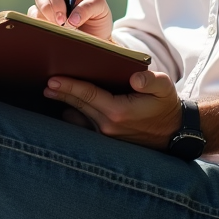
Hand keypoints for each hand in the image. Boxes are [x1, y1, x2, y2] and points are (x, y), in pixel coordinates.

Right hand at [29, 0, 113, 39]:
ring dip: (44, 21)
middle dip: (48, 9)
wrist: (97, 42)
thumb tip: (72, 18)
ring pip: (34, 11)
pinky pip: (33, 25)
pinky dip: (40, 29)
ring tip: (59, 31)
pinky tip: (51, 35)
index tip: (64, 16)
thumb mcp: (100, 9)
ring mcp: (46, 14)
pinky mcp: (42, 27)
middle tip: (60, 24)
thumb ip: (89, 6)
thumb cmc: (98, 22)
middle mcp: (54, 1)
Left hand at [44, 70, 182, 149]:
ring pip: (77, 118)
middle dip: (61, 93)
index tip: (52, 80)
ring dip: (65, 105)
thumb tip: (135, 79)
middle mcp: (107, 126)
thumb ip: (150, 81)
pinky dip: (73, 116)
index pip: (88, 95)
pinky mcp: (104, 140)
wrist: (173, 132)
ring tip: (51, 93)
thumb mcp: (165, 88)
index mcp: (119, 112)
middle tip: (45, 84)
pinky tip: (65, 106)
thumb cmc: (166, 105)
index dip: (69, 86)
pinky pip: (82, 127)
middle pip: (77, 105)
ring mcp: (104, 135)